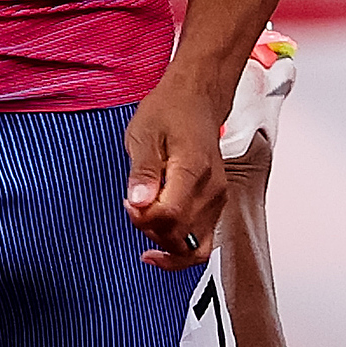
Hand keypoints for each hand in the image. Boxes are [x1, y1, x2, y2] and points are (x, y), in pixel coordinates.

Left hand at [121, 79, 227, 271]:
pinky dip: (179, 245)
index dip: (143, 219)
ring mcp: (217, 200)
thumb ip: (142, 171)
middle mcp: (211, 190)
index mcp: (193, 170)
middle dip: (151, 232)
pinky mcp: (216, 205)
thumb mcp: (144, 134)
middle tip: (134, 207)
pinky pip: (201, 240)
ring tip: (145, 220)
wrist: (197, 99)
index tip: (128, 203)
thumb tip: (137, 203)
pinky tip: (158, 237)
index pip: (171, 216)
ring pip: (195, 248)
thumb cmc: (171, 111)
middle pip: (181, 238)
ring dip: (165, 244)